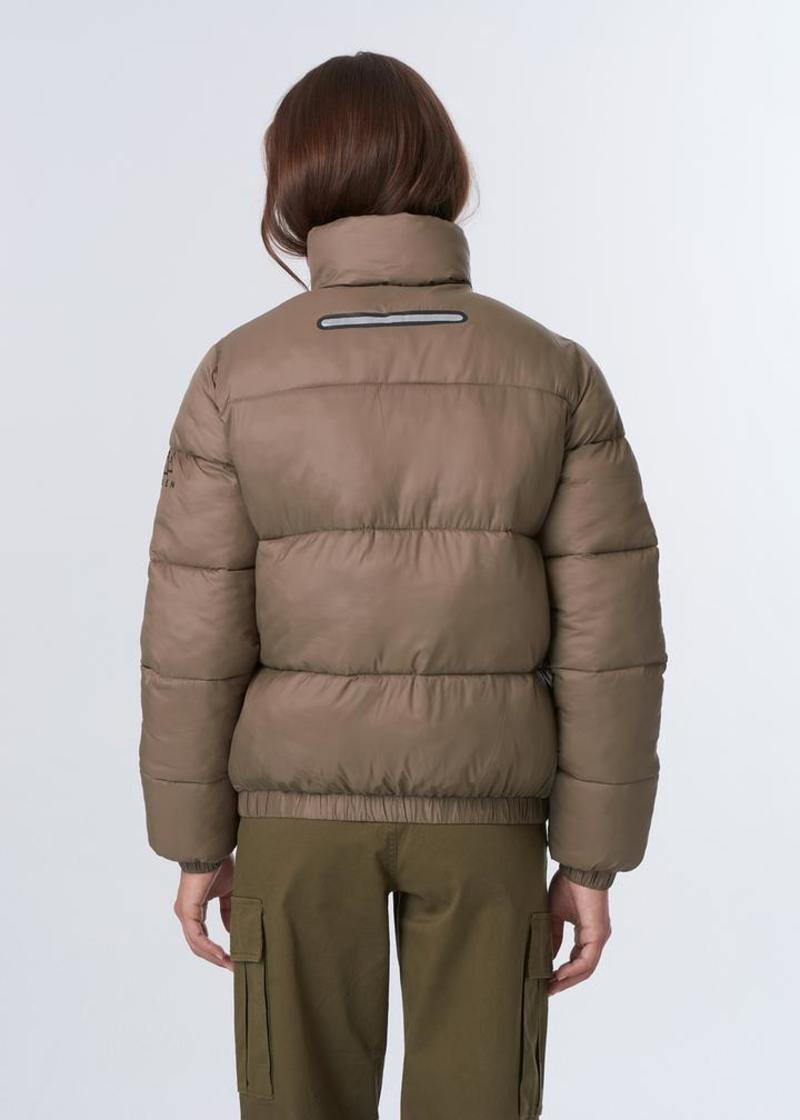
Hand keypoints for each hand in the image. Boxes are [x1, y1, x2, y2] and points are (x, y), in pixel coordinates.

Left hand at [173, 857, 234, 970]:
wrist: (213, 851)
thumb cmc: (221, 866)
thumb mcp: (230, 893)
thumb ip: (230, 912)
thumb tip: (233, 932)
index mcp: (194, 908)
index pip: (204, 936)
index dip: (218, 949)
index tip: (234, 958)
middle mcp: (186, 913)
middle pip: (198, 945)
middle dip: (216, 958)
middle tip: (233, 967)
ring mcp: (184, 913)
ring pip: (197, 944)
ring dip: (214, 956)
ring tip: (230, 965)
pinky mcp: (187, 911)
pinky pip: (197, 937)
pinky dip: (209, 948)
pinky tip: (222, 955)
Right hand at [547, 870, 611, 994]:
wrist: (579, 868)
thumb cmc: (568, 884)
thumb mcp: (554, 914)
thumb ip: (553, 935)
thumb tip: (549, 956)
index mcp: (587, 932)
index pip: (576, 960)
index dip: (562, 972)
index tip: (546, 980)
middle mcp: (596, 938)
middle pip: (583, 969)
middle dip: (564, 981)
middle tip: (547, 991)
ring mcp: (600, 937)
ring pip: (586, 968)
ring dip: (568, 980)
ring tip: (551, 986)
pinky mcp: (599, 934)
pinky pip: (587, 960)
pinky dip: (573, 969)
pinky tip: (559, 973)